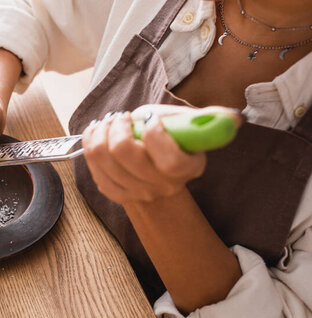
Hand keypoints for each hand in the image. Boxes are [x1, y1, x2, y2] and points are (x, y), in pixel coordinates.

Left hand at [81, 105, 240, 204]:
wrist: (153, 168)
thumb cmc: (171, 139)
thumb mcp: (189, 124)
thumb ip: (208, 119)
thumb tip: (233, 118)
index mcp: (187, 169)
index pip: (169, 160)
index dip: (154, 135)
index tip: (150, 119)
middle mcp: (162, 186)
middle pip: (125, 154)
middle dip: (118, 126)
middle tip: (123, 117)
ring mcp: (136, 193)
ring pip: (104, 158)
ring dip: (101, 132)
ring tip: (109, 123)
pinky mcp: (114, 193)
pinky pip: (93, 168)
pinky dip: (90, 145)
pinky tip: (97, 134)